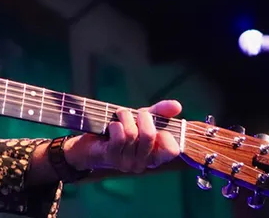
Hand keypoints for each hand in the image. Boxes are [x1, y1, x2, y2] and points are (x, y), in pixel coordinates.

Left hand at [64, 100, 182, 173]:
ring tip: (120, 115)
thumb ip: (161, 112)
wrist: (90, 144)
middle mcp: (143, 163)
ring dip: (125, 117)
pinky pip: (118, 135)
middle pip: (149, 135)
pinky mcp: (111, 157)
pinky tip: (111, 125)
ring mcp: (127, 163)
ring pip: (132, 133)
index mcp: (155, 157)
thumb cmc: (120, 131)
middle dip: (142, 117)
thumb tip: (178, 106)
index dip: (167, 134)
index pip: (172, 150)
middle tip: (136, 113)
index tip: (157, 124)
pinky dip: (115, 124)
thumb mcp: (142, 119)